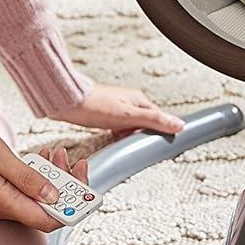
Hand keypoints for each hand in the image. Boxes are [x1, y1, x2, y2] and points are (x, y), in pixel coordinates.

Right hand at [0, 100, 72, 231]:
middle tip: (71, 158)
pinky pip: (22, 190)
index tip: (85, 184)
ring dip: (52, 177)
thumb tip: (54, 196)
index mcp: (0, 201)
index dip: (71, 207)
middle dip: (65, 187)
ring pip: (35, 198)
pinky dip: (36, 175)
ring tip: (55, 151)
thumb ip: (24, 177)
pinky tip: (40, 156)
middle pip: (44, 210)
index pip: (47, 219)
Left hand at [57, 83, 183, 139]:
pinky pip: (119, 127)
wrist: (66, 102)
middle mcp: (129, 101)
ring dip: (129, 136)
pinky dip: (118, 135)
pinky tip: (113, 139)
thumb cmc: (94, 106)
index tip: (163, 143)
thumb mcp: (128, 116)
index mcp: (138, 99)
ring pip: (131, 126)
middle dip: (143, 135)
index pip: (159, 117)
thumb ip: (154, 120)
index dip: (161, 130)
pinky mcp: (106, 114)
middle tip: (139, 145)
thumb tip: (178, 124)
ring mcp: (117, 107)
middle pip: (145, 122)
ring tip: (124, 142)